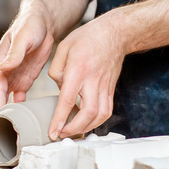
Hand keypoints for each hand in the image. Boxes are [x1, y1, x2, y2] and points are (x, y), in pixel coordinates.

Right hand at [0, 0, 55, 113]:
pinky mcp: (23, 80)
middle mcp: (3, 72)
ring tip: (13, 124)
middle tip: (2, 124)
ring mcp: (13, 77)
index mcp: (0, 62)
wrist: (43, 22)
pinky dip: (19, 107)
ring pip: (3, 99)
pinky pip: (18, 98)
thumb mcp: (23, 37)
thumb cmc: (30, 25)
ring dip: (6, 110)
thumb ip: (14, 54)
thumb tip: (3, 68)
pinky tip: (25, 115)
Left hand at [47, 14, 125, 139]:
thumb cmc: (89, 38)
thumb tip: (58, 87)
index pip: (68, 99)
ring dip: (87, 128)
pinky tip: (86, 123)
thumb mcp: (63, 47)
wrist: (115, 33)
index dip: (60, 119)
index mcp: (79, 70)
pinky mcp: (111, 89)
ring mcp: (104, 86)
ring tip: (73, 132)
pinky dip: (97, 122)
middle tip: (62, 134)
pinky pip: (107, 111)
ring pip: (100, 115)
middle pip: (88, 113)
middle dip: (75, 129)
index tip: (53, 132)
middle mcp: (93, 80)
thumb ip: (56, 69)